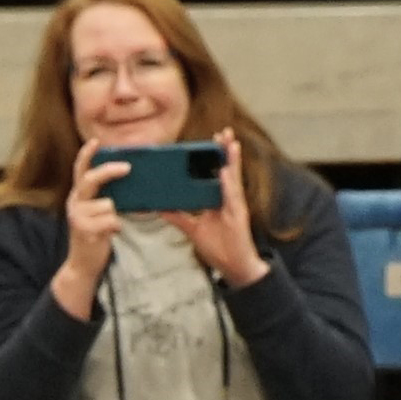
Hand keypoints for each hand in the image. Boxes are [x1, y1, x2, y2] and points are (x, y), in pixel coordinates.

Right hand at [59, 148, 126, 305]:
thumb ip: (107, 194)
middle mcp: (75, 202)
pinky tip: (112, 232)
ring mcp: (77, 217)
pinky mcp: (84, 231)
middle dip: (109, 171)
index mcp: (79, 194)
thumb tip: (129, 177)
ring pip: (107, 204)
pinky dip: (116, 226)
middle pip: (90, 179)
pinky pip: (110, 220)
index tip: (96, 142)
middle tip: (128, 168)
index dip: (86, 155)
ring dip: (116, 214)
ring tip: (111, 224)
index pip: (80, 169)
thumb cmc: (96, 232)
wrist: (84, 263)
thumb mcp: (99, 210)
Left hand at [179, 131, 267, 289]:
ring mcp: (235, 206)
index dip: (215, 158)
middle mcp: (229, 199)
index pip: (217, 174)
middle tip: (222, 132)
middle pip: (227, 171)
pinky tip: (224, 171)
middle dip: (224, 151)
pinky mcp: (238, 216)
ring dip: (231, 160)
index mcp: (220, 200)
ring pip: (233, 178)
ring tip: (228, 142)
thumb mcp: (193, 230)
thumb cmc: (220, 247)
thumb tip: (162, 208)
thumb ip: (179, 217)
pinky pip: (232, 197)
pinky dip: (228, 183)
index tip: (210, 141)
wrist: (235, 266)